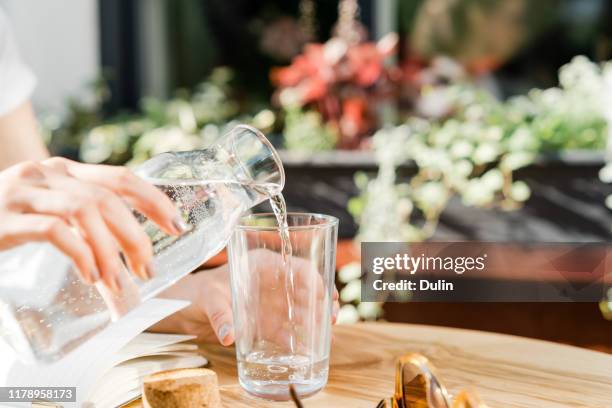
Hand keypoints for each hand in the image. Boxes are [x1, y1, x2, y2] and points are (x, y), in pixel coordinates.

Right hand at [0, 158, 184, 291]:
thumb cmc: (8, 217)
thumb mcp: (50, 206)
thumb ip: (85, 214)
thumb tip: (131, 249)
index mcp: (66, 170)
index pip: (122, 177)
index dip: (155, 200)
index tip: (178, 224)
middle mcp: (48, 174)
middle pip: (108, 198)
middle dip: (136, 236)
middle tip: (147, 269)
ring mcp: (24, 192)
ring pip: (85, 212)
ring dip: (110, 250)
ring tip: (119, 281)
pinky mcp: (5, 218)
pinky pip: (54, 232)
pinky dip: (80, 255)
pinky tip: (89, 276)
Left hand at [150, 252, 339, 345]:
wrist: (187, 308)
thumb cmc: (198, 292)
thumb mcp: (209, 299)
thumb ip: (219, 315)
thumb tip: (228, 336)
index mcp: (263, 265)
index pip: (297, 266)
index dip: (314, 279)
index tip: (324, 295)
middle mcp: (273, 283)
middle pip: (307, 289)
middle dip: (323, 303)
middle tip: (332, 319)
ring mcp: (272, 304)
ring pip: (302, 310)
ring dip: (316, 322)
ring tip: (327, 337)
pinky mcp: (267, 324)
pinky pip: (288, 330)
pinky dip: (299, 340)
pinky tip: (309, 350)